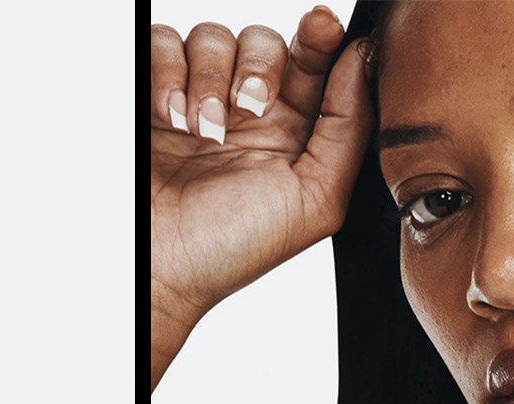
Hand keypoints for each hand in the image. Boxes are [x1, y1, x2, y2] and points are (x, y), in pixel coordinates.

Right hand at [149, 7, 373, 335]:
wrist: (159, 267)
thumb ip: (349, 129)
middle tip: (246, 108)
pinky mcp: (152, 98)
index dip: (320, 38)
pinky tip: (170, 117)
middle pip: (262, 41)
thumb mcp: (315, 201)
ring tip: (200, 131)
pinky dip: (167, 71)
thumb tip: (361, 59)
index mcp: (290, 135)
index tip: (321, 28)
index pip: (312, 64)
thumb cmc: (230, 250)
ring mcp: (196, 102)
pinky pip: (163, 45)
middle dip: (259, 66)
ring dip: (208, 78)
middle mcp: (244, 114)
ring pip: (212, 39)